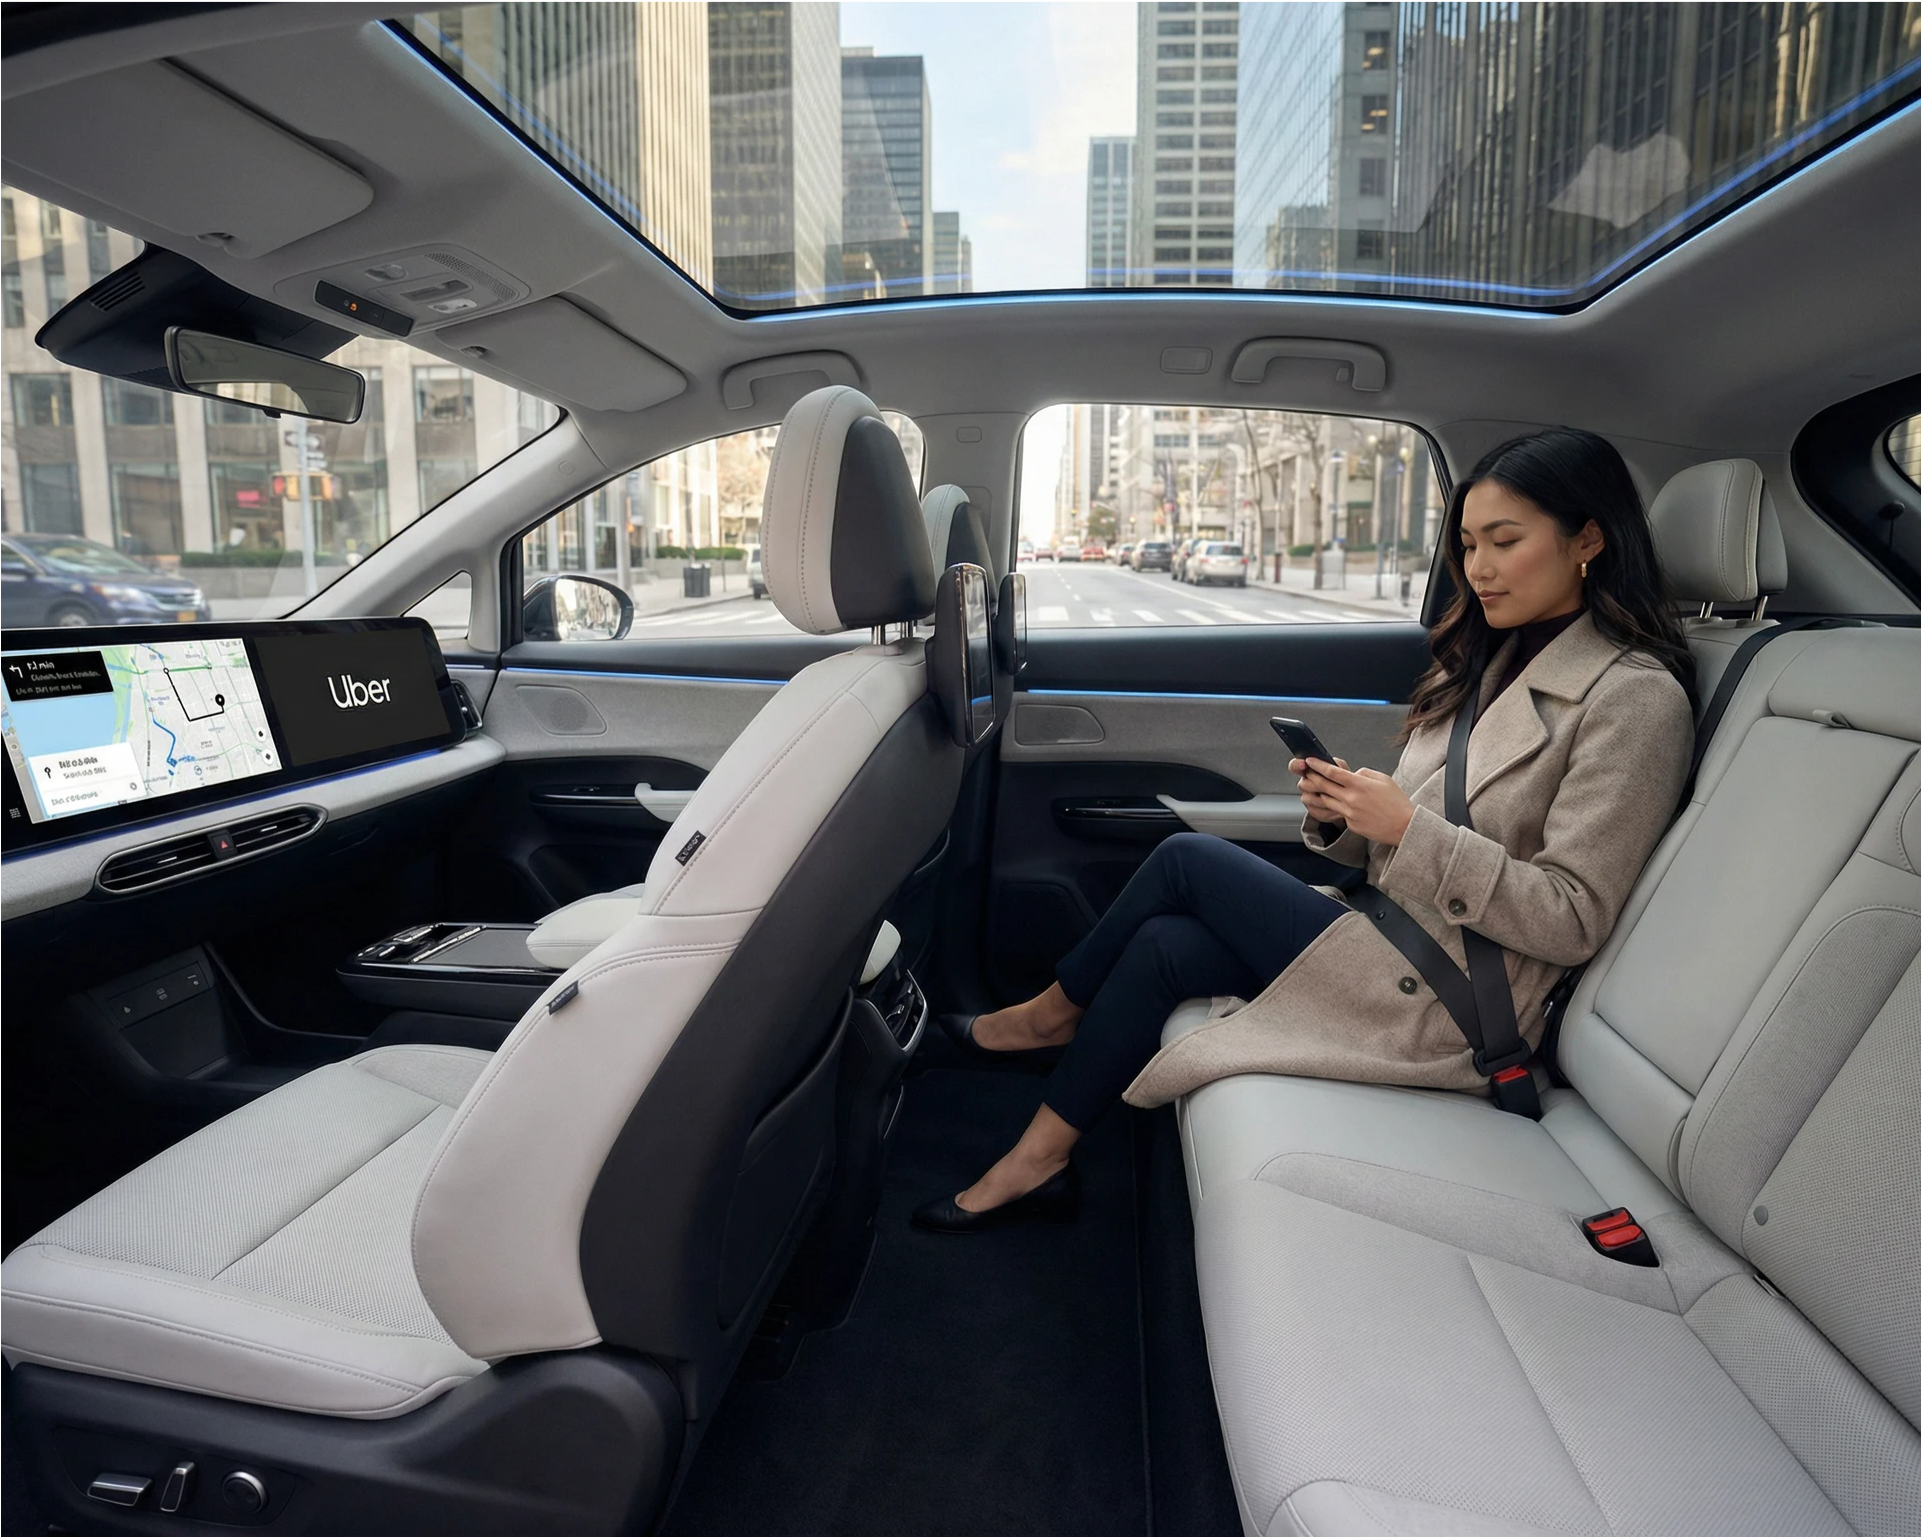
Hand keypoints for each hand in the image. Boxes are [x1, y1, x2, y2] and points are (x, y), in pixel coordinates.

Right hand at [1289, 755, 1348, 827]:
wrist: (1352, 801)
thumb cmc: (1346, 782)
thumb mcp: (1344, 769)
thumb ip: (1336, 764)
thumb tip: (1331, 763)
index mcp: (1309, 770)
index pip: (1294, 766)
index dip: (1297, 765)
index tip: (1304, 764)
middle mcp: (1305, 784)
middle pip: (1303, 784)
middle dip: (1318, 785)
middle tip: (1332, 786)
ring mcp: (1308, 798)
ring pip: (1308, 798)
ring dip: (1323, 798)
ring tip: (1337, 798)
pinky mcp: (1313, 811)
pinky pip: (1315, 811)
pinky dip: (1327, 809)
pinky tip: (1337, 807)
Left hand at [1291, 757, 1416, 845]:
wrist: (1404, 827)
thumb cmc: (1397, 802)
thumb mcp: (1384, 779)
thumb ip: (1364, 773)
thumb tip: (1352, 774)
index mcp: (1360, 785)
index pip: (1332, 772)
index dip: (1318, 765)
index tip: (1310, 761)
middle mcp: (1351, 799)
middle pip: (1324, 786)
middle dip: (1313, 777)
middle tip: (1307, 772)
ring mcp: (1349, 813)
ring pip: (1327, 800)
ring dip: (1321, 793)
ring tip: (1320, 787)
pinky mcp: (1351, 825)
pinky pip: (1339, 813)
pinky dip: (1339, 807)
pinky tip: (1344, 805)